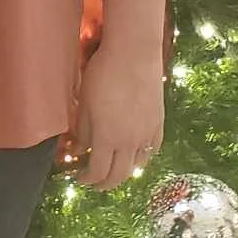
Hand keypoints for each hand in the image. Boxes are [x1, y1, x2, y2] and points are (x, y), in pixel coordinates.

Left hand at [74, 43, 164, 191]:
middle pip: (118, 175)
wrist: (134, 53)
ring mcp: (147, 134)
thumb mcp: (85, 103)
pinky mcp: (159, 123)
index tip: (79, 177)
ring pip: (137, 166)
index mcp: (107, 138)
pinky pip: (152, 150)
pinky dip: (142, 158)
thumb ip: (82, 131)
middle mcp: (129, 142)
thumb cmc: (103, 74)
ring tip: (114, 169)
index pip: (97, 172)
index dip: (87, 179)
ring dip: (124, 172)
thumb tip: (79, 149)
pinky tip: (136, 154)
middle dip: (105, 184)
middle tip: (95, 183)